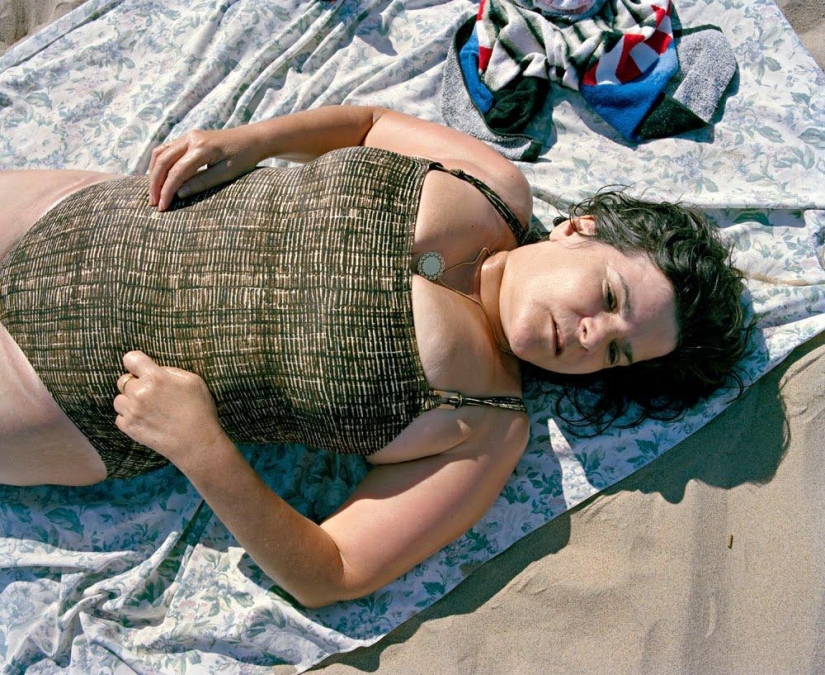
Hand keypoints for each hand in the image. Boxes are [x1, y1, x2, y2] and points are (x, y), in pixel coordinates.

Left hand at [114, 351, 226, 468]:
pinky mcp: (130, 428)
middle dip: (135, 383)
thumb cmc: (200, 410)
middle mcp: (139, 393)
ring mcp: (132, 412)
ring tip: (146, 407)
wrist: (198, 443)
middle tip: (151, 392)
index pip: (131, 358)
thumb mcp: (193, 381)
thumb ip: (171, 371)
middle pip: (123, 380)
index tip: (142, 367)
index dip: (136, 362)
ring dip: (129, 401)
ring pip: (119, 399)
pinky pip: (119, 417)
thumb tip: (157, 370)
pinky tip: (144, 419)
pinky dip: (129, 417)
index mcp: (155, 378)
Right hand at [149, 127, 260, 210]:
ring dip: (154, 173)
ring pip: (160, 152)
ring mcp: (188, 136)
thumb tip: (179, 193)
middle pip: (163, 161)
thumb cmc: (244, 158)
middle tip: (153, 203)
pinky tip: (159, 178)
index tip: (162, 207)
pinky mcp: (189, 137)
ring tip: (154, 192)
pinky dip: (159, 164)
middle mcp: (191, 138)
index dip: (167, 191)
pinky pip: (166, 149)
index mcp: (202, 148)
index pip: (177, 172)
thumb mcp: (226, 174)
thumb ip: (202, 182)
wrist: (253, 139)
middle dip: (155, 183)